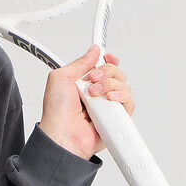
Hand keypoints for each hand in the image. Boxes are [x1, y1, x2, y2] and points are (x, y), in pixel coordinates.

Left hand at [38, 44, 135, 159]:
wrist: (62, 134)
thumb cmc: (57, 113)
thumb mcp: (60, 78)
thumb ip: (79, 62)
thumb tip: (94, 51)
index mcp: (84, 83)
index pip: (104, 67)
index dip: (108, 60)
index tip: (106, 57)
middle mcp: (97, 94)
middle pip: (116, 73)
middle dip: (106, 72)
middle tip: (92, 80)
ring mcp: (107, 106)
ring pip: (124, 86)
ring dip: (110, 85)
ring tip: (94, 95)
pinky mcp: (116, 118)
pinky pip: (129, 103)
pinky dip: (121, 97)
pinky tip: (109, 100)